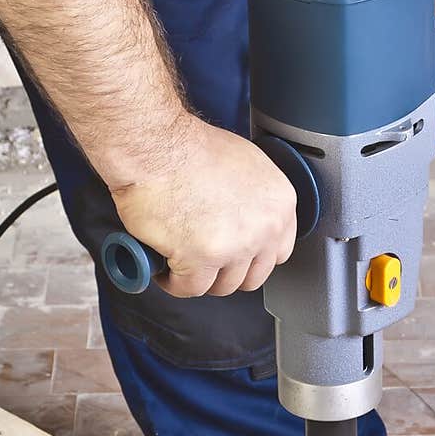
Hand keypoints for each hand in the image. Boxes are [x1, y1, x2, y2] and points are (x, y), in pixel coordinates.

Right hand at [110, 119, 297, 297]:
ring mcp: (235, 246)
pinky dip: (174, 282)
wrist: (155, 146)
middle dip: (226, 272)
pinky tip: (165, 269)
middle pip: (252, 276)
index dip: (252, 257)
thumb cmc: (187, 148)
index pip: (279, 252)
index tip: (235, 256)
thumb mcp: (243, 164)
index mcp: (279, 202)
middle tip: (205, 262)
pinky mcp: (202, 259)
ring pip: (221, 285)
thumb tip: (245, 220)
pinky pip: (190, 288)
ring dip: (200, 279)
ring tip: (181, 263)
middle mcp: (264, 227)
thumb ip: (254, 199)